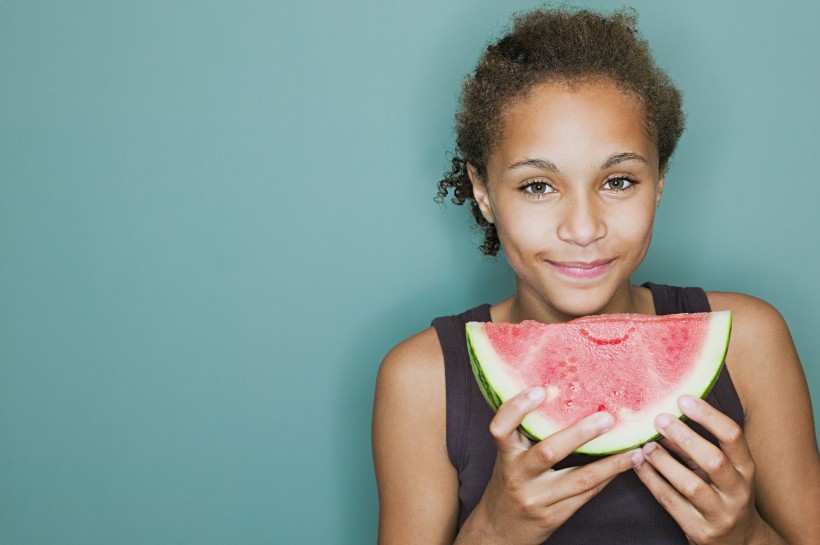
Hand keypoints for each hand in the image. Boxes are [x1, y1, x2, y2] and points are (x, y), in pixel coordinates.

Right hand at [458, 387, 643, 544]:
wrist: (499, 530)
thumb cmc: (508, 483)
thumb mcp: (508, 457)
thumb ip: (526, 433)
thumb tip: (560, 395)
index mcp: (505, 455)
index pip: (501, 428)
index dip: (518, 408)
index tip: (540, 389)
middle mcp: (519, 476)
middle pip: (549, 452)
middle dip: (580, 434)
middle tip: (608, 418)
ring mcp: (538, 498)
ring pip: (580, 478)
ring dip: (611, 461)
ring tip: (634, 446)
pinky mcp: (555, 516)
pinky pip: (587, 493)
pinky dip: (608, 476)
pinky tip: (626, 464)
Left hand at [635, 395, 759, 544]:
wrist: (738, 541)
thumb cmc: (722, 492)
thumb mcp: (719, 469)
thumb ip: (695, 446)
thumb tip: (665, 416)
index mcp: (745, 469)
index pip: (733, 436)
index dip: (708, 415)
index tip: (684, 399)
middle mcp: (737, 491)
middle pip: (714, 460)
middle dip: (685, 437)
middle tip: (659, 419)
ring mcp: (720, 513)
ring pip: (691, 485)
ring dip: (664, 462)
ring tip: (646, 446)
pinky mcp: (699, 530)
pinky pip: (670, 502)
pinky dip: (651, 481)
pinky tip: (638, 466)